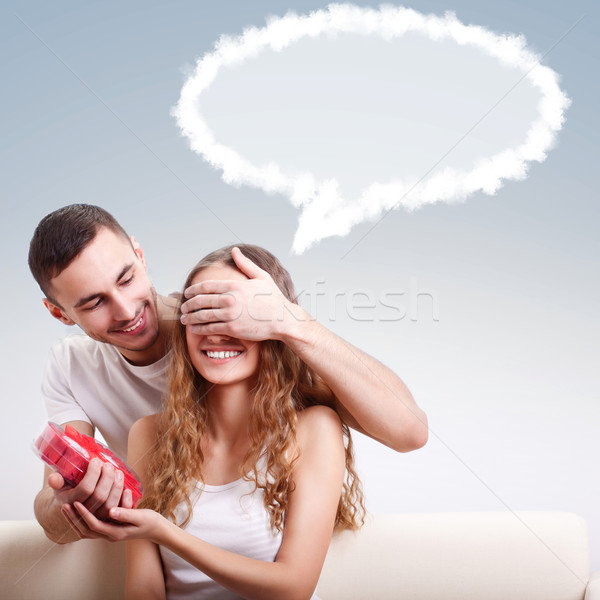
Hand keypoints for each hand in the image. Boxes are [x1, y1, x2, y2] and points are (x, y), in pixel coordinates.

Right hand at [50, 458, 128, 522]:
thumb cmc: (68, 491)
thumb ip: (57, 481)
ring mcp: (96, 518)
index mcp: (71, 502)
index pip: (86, 488)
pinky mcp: (107, 520)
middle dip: (107, 478)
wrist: (73, 507)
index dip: (93, 473)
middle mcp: (83, 514)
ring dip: (116, 487)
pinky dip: (125, 501)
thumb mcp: (60, 486)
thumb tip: (53, 478)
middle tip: (108, 465)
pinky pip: (119, 513)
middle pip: (100, 496)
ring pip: (110, 505)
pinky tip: (127, 489)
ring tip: (118, 473)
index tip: (96, 461)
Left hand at [61, 502, 165, 542]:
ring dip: (75, 520)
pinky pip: (90, 527)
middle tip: (64, 506)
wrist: (156, 529)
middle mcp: (109, 535)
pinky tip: (77, 511)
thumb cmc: (150, 521)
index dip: (84, 514)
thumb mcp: (140, 516)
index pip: (94, 525)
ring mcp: (108, 533)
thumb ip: (126, 513)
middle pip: (85, 530)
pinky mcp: (109, 529)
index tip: (76, 502)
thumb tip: (111, 510)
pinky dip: (81, 520)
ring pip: (86, 531)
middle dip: (73, 519)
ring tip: (66, 508)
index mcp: (116, 533)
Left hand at [180, 247, 304, 340]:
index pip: (206, 286)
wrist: (283, 320)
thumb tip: (235, 250)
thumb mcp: (261, 277)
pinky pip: (210, 328)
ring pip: (202, 315)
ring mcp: (230, 315)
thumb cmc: (274, 299)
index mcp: (235, 285)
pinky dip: (199, 328)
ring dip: (190, 317)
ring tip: (184, 319)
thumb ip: (245, 264)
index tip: (187, 293)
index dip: (193, 290)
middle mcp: (230, 299)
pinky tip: (193, 328)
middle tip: (183, 307)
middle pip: (201, 300)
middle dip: (188, 304)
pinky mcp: (232, 328)